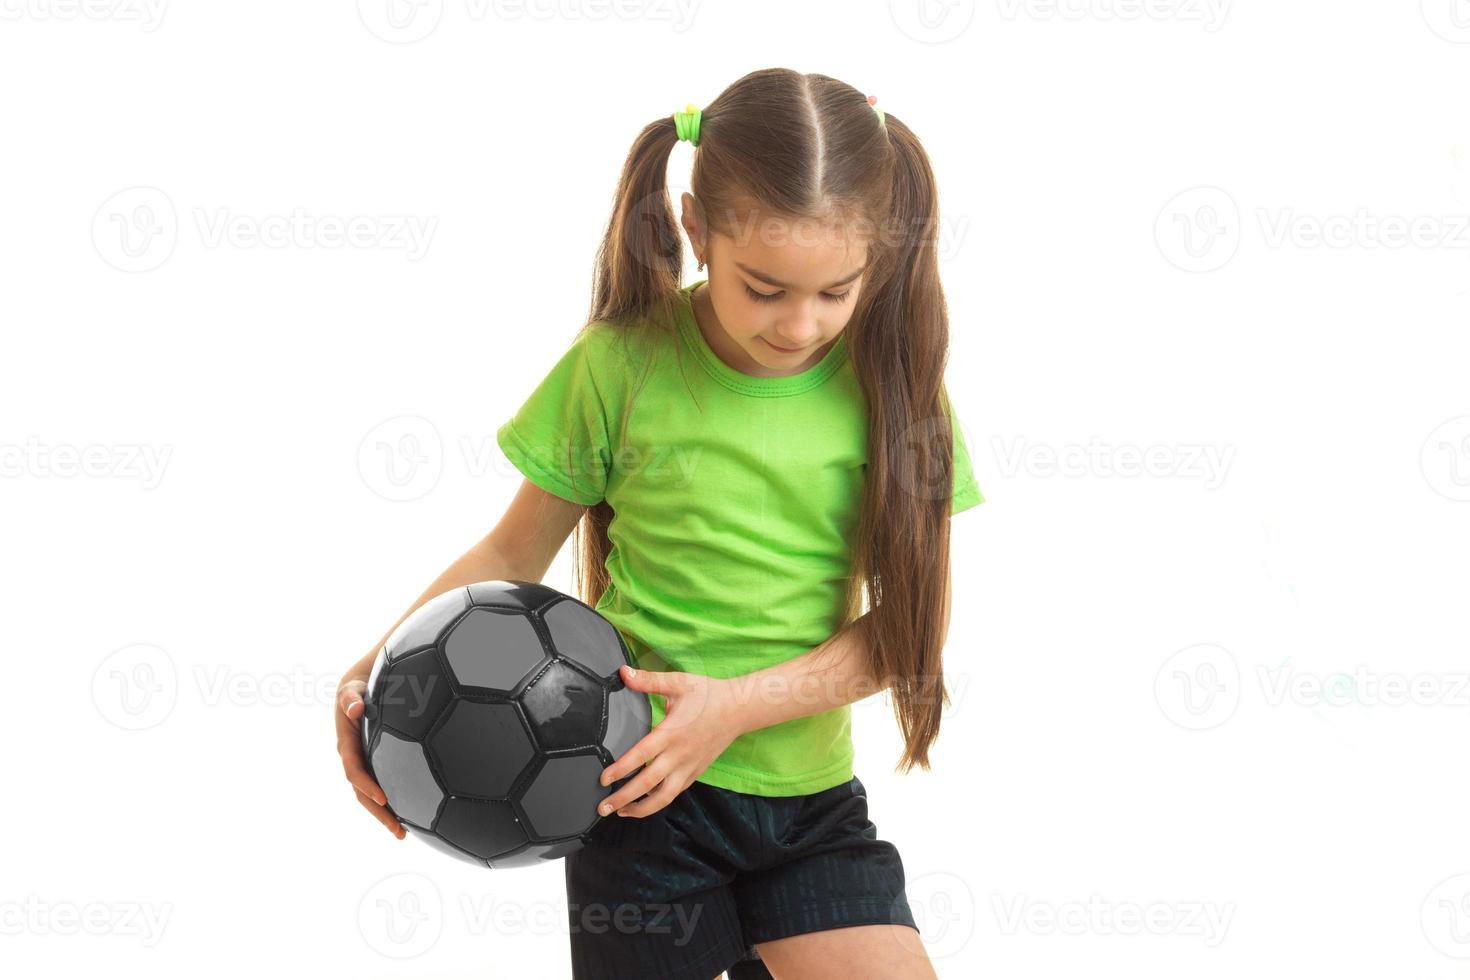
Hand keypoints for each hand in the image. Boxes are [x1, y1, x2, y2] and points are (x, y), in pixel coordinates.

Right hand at [336, 677, 404, 838]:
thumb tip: (356, 708)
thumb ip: (350, 698)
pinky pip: (383, 784)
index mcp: (347, 744)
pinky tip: (413, 813)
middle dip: (378, 812)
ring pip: (372, 794)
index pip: (354, 769)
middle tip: (398, 831)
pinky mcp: (376, 763)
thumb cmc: (357, 687)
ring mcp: (365, 762)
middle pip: (362, 792)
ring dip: (385, 814)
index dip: (366, 785)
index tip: (383, 798)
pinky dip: (394, 800)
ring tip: (404, 833)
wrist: (359, 688)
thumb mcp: (351, 688)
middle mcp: (354, 758)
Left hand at [596, 664, 743, 819]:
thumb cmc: (709, 694)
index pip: (641, 756)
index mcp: (671, 733)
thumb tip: (623, 673)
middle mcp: (679, 755)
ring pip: (664, 797)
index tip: (603, 779)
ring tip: (622, 812)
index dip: (621, 770)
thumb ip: (648, 680)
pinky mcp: (696, 772)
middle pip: (648, 784)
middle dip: (624, 798)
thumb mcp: (678, 682)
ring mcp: (689, 767)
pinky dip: (659, 801)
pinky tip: (645, 803)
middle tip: (603, 807)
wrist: (739, 709)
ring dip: (642, 808)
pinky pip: (676, 792)